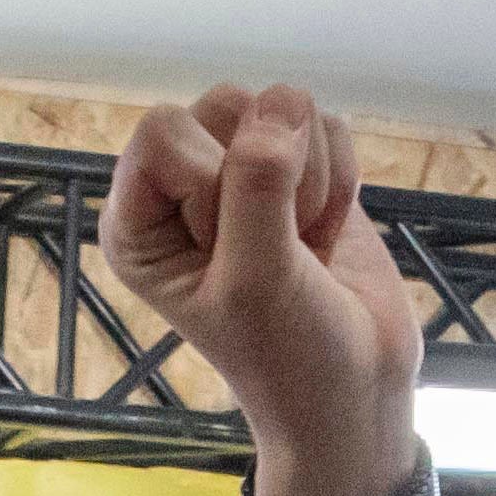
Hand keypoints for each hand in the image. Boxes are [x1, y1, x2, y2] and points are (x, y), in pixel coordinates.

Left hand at [107, 82, 418, 495]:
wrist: (357, 390)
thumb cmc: (289, 357)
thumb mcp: (257, 281)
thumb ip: (257, 186)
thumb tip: (284, 105)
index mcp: (137, 220)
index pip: (163, 131)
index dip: (210, 180)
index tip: (230, 250)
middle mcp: (181, 189)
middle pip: (224, 105)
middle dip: (268, 175)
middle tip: (274, 250)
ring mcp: (244, 172)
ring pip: (282, 107)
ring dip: (310, 181)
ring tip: (302, 247)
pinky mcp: (302, 170)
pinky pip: (328, 127)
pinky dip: (341, 183)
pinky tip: (326, 237)